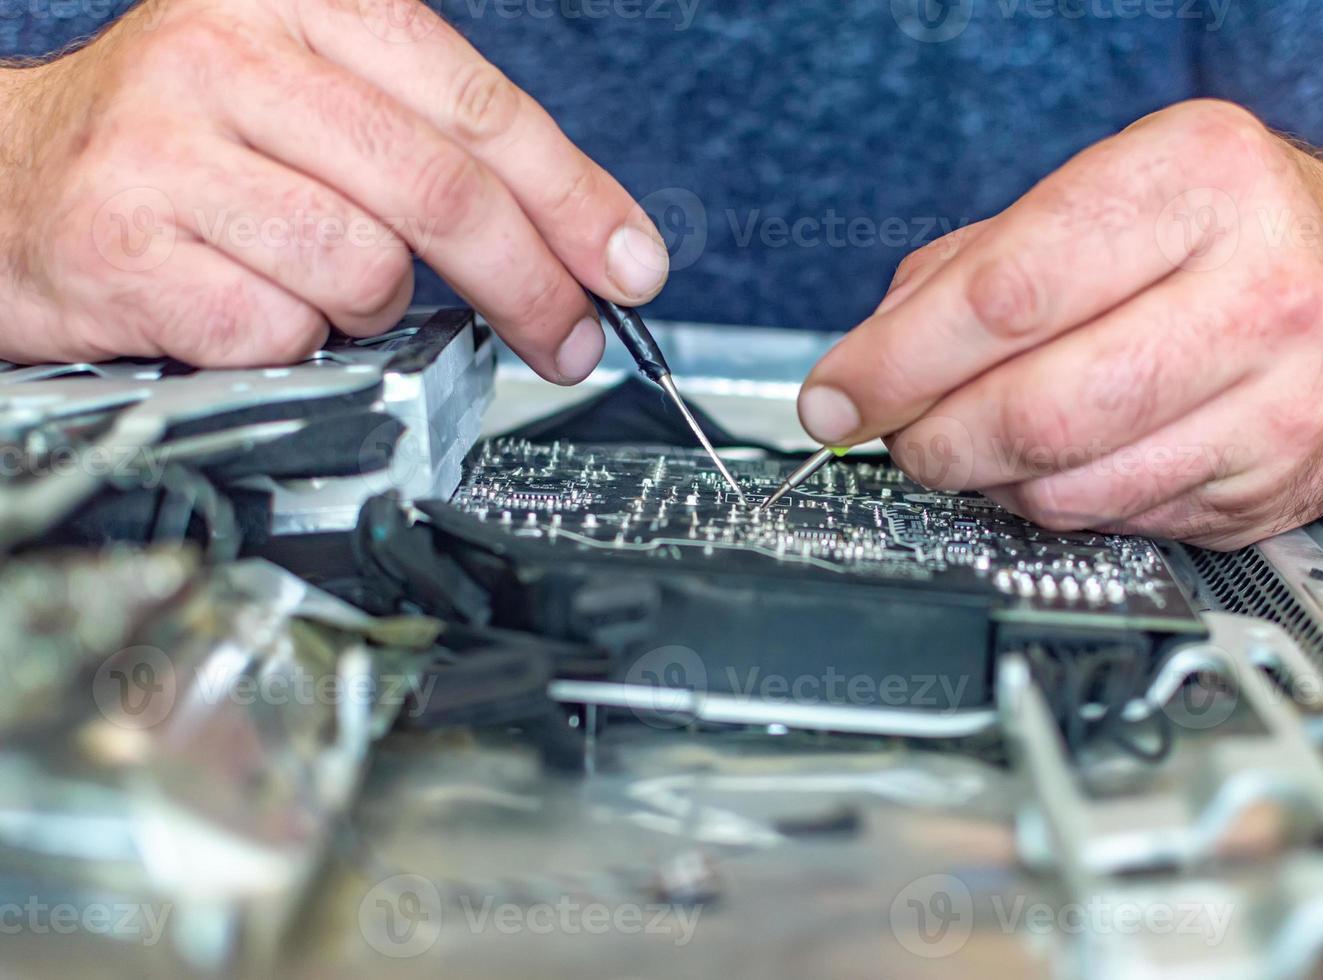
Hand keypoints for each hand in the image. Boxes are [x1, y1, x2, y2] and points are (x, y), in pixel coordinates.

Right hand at [0, 0, 667, 373]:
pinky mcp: (125, 245)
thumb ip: (431, 146)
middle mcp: (230, 53)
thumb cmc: (187, 147)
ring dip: (377, 309)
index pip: (480, 107)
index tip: (629, 265)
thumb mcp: (311, 97)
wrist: (12, 179)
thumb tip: (572, 243)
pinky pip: (282, 329)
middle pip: (441, 193)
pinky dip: (296, 340)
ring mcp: (168, 148)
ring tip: (329, 289)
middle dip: (530, 286)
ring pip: (366, 271)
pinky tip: (253, 305)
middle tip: (566, 340)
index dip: (573, 200)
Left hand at [798, 100, 1322, 549]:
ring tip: (973, 442)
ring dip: (984, 479)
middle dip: (930, 438)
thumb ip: (967, 270)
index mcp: (1195, 180)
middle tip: (900, 434)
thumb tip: (863, 368)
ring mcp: (1277, 398)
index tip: (836, 397)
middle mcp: (1254, 287)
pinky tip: (1055, 462)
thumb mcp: (1099, 196)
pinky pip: (1111, 518)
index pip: (1007, 293)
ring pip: (1066, 484)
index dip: (896, 361)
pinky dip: (1051, 503)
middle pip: (1033, 406)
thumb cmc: (1220, 233)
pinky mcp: (1271, 482)